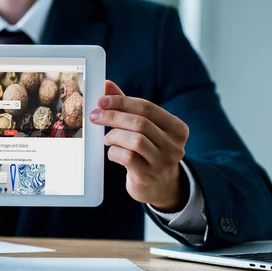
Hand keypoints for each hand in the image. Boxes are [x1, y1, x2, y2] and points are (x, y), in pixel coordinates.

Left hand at [89, 81, 189, 212]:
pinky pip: (127, 158)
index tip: (101, 101)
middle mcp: (174, 145)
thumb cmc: (149, 150)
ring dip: (114, 136)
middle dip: (112, 116)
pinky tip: (113, 152)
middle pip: (140, 123)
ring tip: (107, 138)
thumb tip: (107, 84)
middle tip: (95, 116)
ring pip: (135, 140)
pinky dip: (114, 152)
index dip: (121, 101)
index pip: (147, 107)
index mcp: (177, 128)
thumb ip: (127, 106)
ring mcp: (163, 162)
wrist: (159, 186)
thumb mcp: (145, 127)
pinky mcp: (149, 176)